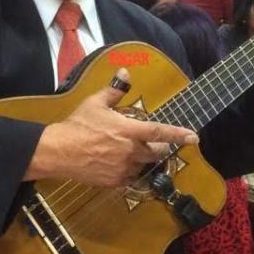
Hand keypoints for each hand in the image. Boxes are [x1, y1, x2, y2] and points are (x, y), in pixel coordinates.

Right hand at [27, 69, 198, 188]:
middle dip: (159, 148)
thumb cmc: (78, 125)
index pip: (160, 132)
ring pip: (143, 166)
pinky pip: (129, 177)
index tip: (194, 137)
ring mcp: (123, 168)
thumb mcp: (95, 103)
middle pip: (156, 153)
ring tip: (129, 152)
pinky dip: (128, 170)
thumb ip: (115, 90)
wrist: (59, 151)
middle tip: (153, 143)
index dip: (178, 134)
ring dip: (142, 159)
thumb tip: (125, 71)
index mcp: (129, 130)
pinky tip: (117, 163)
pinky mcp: (114, 181)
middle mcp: (130, 151)